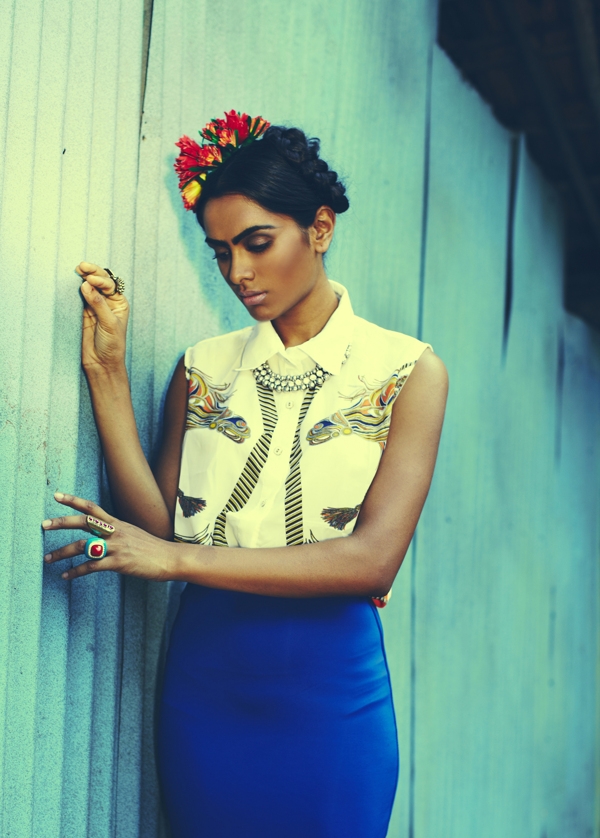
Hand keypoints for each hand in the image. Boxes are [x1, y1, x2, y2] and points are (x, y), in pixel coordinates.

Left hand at [42, 492, 176, 581]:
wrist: (170, 558)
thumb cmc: (153, 549)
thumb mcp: (133, 535)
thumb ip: (117, 534)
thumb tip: (102, 537)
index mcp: (117, 523)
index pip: (92, 507)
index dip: (73, 500)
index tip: (56, 495)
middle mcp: (115, 532)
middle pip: (83, 522)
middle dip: (61, 522)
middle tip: (43, 525)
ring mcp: (116, 547)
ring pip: (82, 546)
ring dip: (62, 552)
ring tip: (48, 559)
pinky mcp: (118, 563)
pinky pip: (91, 566)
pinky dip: (75, 572)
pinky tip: (66, 577)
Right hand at [75, 261, 128, 372]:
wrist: (101, 363)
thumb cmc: (112, 345)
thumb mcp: (109, 324)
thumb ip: (98, 304)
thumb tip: (85, 285)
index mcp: (119, 303)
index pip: (110, 285)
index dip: (101, 280)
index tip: (91, 280)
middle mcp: (107, 302)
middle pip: (100, 282)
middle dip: (92, 273)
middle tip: (82, 266)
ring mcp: (94, 306)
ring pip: (88, 287)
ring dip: (83, 277)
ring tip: (77, 269)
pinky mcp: (82, 313)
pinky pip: (78, 297)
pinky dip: (74, 289)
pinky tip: (71, 281)